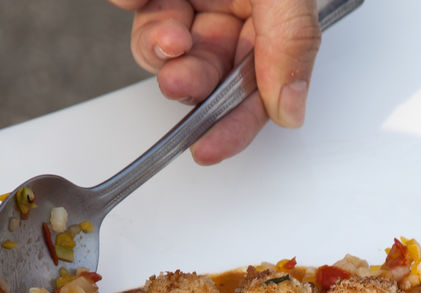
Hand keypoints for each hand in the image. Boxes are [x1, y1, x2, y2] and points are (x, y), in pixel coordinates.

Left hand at [110, 0, 320, 164]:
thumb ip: (291, 40)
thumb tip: (290, 110)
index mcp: (272, 15)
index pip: (257, 90)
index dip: (233, 125)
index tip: (207, 149)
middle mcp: (230, 10)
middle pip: (206, 75)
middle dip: (190, 83)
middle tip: (180, 76)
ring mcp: (189, 1)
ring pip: (164, 51)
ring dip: (157, 48)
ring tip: (166, 30)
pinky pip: (132, 7)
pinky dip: (129, 4)